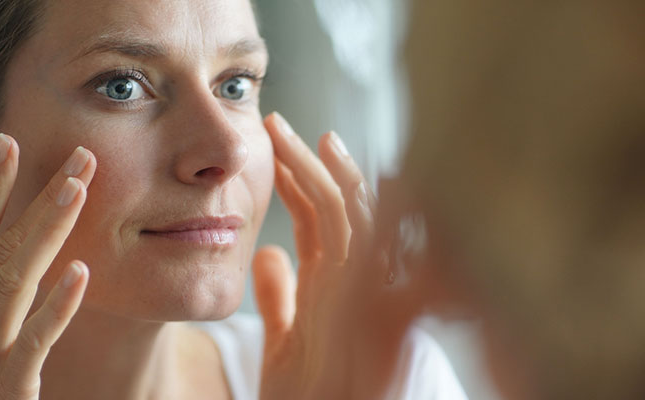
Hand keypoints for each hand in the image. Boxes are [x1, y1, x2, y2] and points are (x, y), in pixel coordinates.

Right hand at [0, 134, 94, 398]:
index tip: (11, 145)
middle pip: (4, 246)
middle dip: (38, 195)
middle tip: (79, 153)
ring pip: (19, 278)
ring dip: (50, 231)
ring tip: (79, 189)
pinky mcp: (8, 383)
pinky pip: (35, 339)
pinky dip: (57, 307)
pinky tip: (81, 273)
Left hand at [254, 113, 424, 399]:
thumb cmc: (307, 397)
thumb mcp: (282, 340)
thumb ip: (278, 296)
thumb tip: (265, 252)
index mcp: (333, 286)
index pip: (317, 218)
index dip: (296, 180)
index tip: (274, 147)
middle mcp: (355, 283)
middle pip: (338, 208)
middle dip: (309, 163)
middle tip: (277, 124)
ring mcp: (368, 294)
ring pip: (356, 220)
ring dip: (330, 176)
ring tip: (304, 138)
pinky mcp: (379, 310)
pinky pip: (376, 253)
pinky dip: (370, 214)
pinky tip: (361, 179)